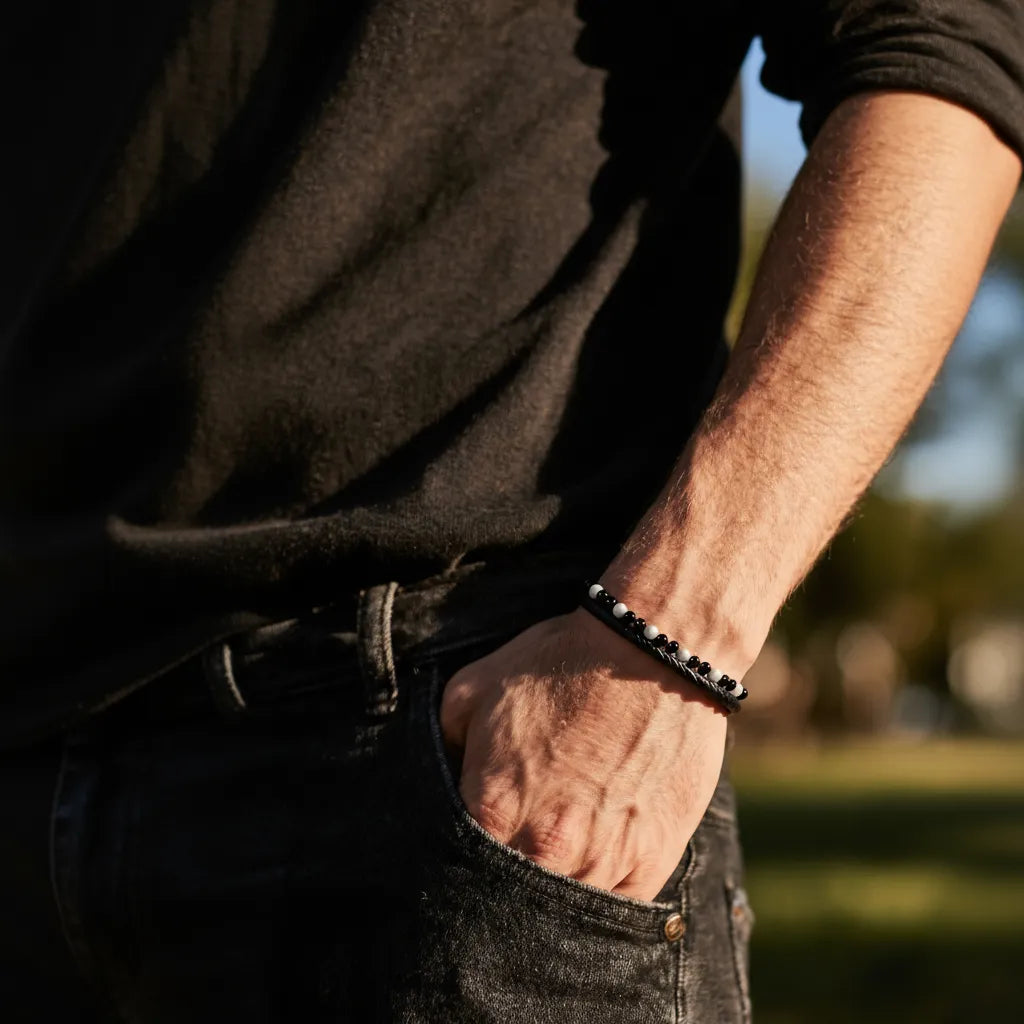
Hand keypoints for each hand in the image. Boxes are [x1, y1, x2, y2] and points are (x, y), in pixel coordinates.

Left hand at [439, 607, 728, 899]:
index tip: (461, 856)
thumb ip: (440, 744)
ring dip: (551, 896)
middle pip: (506, 905)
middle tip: (507, 862)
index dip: (452, 867)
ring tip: (552, 861)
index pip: (453, 873)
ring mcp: (603, 861)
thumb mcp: (473, 687)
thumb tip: (439, 780)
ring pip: (562, 915)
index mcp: (492, 809)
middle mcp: (546, 849)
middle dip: (498, 893)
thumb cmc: (561, 664)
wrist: (652, 651)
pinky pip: (616, 909)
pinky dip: (600, 895)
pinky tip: (593, 864)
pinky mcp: (651, 861)